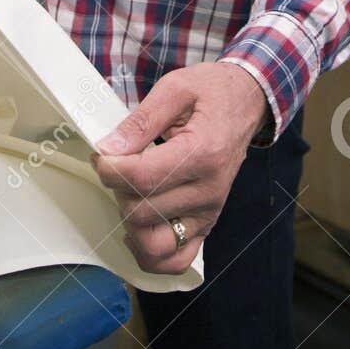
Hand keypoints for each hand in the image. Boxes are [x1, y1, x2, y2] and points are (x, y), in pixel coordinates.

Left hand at [93, 61, 268, 275]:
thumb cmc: (212, 93)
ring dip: (130, 223)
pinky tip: (139, 227)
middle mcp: (208, 190)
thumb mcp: (175, 88)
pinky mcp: (207, 225)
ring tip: (130, 194)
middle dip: (118, 189)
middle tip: (119, 166)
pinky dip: (150, 253)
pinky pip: (176, 260)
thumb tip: (108, 149)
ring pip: (154, 245)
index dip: (109, 169)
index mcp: (202, 153)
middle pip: (142, 211)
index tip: (101, 154)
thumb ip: (140, 121)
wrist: (248, 104)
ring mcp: (209, 213)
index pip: (142, 178)